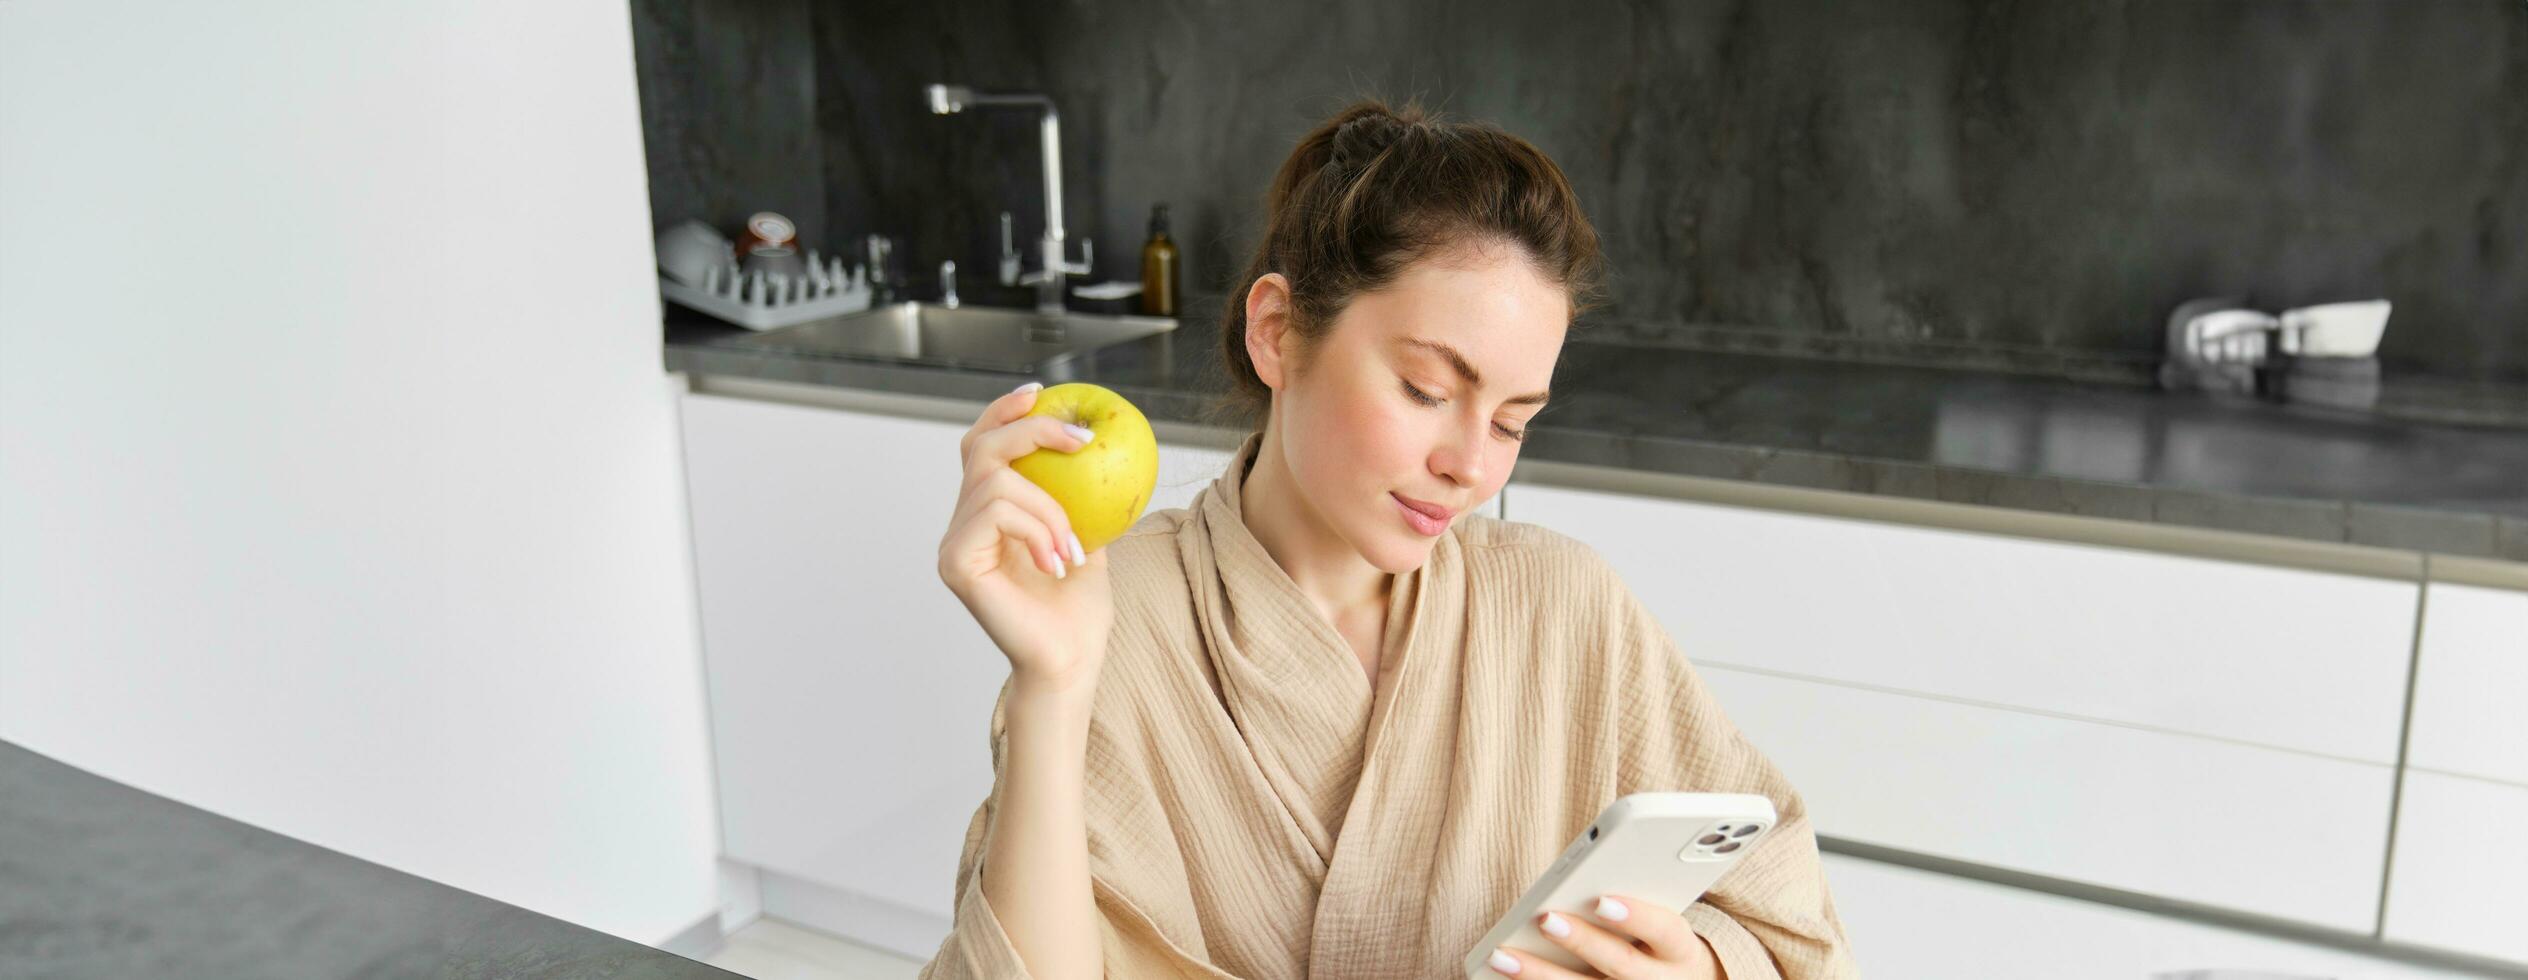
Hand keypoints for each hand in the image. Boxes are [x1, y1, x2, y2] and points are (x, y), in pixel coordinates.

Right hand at [937, 382, 1112, 694]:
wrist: (1070, 659)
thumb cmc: (1079, 610)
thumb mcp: (1087, 537)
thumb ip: (1079, 495)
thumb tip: (1098, 443)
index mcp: (986, 515)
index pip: (982, 447)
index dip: (1004, 412)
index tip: (1043, 394)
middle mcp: (962, 525)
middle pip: (979, 447)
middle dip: (1030, 431)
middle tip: (1080, 440)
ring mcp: (953, 543)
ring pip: (997, 483)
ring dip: (1049, 507)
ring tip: (1073, 546)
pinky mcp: (955, 562)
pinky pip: (995, 514)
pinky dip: (1036, 528)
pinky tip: (1057, 562)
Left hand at [1482, 895, 1723, 979]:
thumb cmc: (1658, 936)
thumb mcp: (1663, 918)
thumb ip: (1638, 892)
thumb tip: (1590, 872)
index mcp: (1679, 949)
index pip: (1664, 930)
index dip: (1637, 915)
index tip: (1601, 899)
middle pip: (1619, 963)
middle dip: (1581, 941)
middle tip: (1546, 919)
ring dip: (1539, 974)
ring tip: (1501, 956)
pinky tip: (1504, 974)